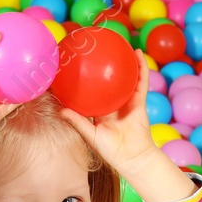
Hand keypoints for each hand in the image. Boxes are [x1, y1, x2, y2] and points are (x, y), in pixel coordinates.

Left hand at [62, 57, 195, 201]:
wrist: (131, 158)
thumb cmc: (110, 150)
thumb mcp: (90, 134)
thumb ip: (77, 121)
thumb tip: (60, 109)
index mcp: (102, 111)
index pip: (93, 92)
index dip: (86, 80)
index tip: (77, 66)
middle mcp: (114, 104)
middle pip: (109, 81)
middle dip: (105, 66)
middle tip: (96, 49)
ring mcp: (128, 102)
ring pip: (126, 78)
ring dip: (125, 61)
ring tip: (120, 43)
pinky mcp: (139, 101)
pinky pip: (140, 82)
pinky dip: (141, 68)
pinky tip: (137, 54)